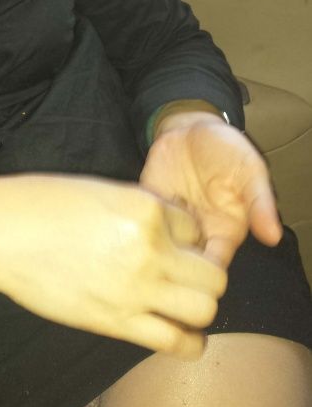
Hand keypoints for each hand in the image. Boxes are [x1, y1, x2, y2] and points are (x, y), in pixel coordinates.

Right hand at [0, 174, 228, 360]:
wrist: (0, 234)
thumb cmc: (42, 205)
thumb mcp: (102, 192)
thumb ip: (141, 211)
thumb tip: (170, 233)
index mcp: (146, 208)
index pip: (196, 228)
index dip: (185, 237)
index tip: (168, 244)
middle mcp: (150, 248)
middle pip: (214, 274)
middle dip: (204, 275)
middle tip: (183, 276)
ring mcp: (136, 288)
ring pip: (205, 309)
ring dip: (199, 307)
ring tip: (182, 305)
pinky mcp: (117, 321)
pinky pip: (176, 342)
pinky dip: (189, 342)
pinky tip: (183, 335)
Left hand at [140, 111, 282, 269]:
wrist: (192, 126)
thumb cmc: (227, 150)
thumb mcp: (249, 171)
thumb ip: (260, 203)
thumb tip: (273, 236)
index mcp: (222, 234)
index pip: (211, 272)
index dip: (201, 279)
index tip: (190, 274)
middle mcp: (194, 235)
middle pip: (180, 269)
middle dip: (169, 271)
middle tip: (161, 257)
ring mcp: (167, 223)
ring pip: (155, 252)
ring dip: (148, 250)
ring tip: (146, 236)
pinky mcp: (145, 208)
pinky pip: (135, 226)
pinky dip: (132, 227)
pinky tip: (133, 220)